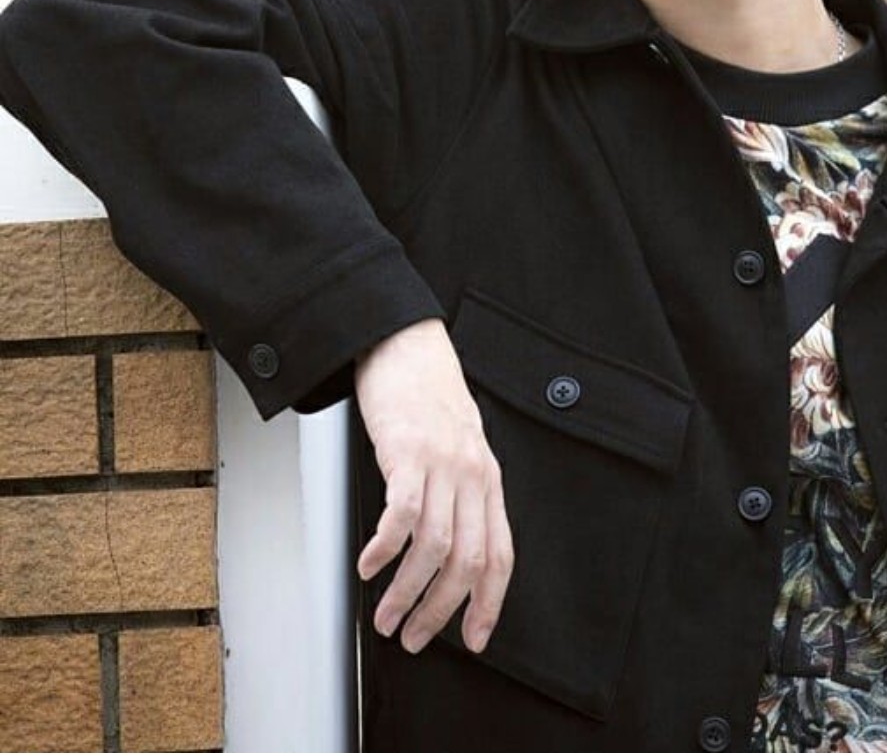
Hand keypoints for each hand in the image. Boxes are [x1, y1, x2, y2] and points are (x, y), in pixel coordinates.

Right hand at [354, 317, 513, 654]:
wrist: (407, 344)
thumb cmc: (428, 395)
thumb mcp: (460, 446)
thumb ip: (461, 491)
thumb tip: (449, 548)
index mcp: (488, 479)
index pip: (500, 555)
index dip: (488, 604)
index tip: (472, 638)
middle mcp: (472, 474)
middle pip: (466, 561)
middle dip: (439, 611)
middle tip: (413, 635)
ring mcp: (442, 463)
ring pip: (434, 547)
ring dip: (406, 591)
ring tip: (385, 614)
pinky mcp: (408, 451)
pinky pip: (402, 514)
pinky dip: (384, 549)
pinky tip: (368, 564)